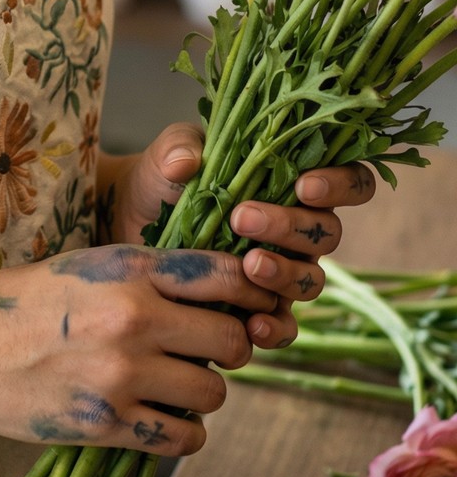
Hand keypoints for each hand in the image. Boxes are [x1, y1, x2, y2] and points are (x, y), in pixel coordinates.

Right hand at [0, 242, 274, 456]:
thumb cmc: (18, 301)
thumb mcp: (83, 265)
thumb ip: (142, 275)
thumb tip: (207, 294)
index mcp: (126, 268)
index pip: (222, 273)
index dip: (249, 289)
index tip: (248, 301)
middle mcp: (133, 318)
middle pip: (232, 339)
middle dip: (230, 346)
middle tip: (208, 349)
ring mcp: (122, 374)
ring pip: (214, 393)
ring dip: (204, 391)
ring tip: (176, 382)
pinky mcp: (108, 424)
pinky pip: (184, 437)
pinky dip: (183, 431)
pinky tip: (162, 415)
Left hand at [101, 121, 376, 348]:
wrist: (129, 221)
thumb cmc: (162, 179)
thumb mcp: (169, 154)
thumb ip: (180, 147)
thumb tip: (188, 162)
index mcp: (290, 181)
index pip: (348, 182)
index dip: (340, 185)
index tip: (303, 185)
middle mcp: (296, 228)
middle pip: (328, 233)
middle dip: (291, 227)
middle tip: (243, 218)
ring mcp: (282, 269)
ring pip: (312, 280)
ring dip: (285, 274)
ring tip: (247, 265)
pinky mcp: (258, 308)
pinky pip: (284, 327)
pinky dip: (274, 329)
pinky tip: (251, 325)